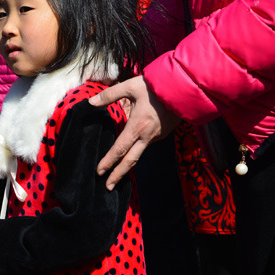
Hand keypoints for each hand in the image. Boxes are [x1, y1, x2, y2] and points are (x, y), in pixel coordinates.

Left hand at [88, 75, 180, 189]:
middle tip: (108, 187)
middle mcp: (147, 136)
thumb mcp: (130, 87)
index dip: (108, 162)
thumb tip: (91, 102)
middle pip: (130, 160)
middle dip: (118, 175)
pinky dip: (138, 149)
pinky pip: (147, 143)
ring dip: (128, 162)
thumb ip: (109, 95)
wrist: (184, 88)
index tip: (99, 172)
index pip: (119, 149)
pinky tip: (132, 147)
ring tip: (116, 170)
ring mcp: (157, 137)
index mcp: (137, 127)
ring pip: (139, 152)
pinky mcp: (163, 134)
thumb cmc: (155, 86)